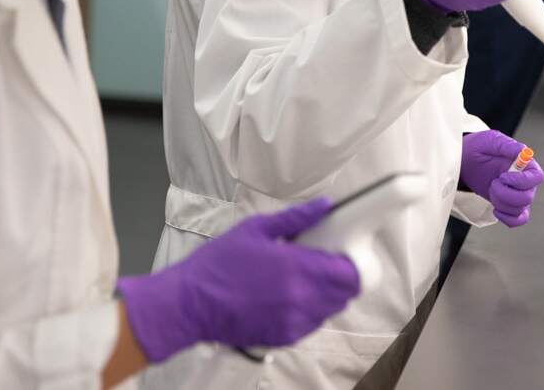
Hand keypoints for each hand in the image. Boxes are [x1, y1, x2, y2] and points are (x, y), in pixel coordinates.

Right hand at [115, 198, 358, 362]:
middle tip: (325, 261)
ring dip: (328, 294)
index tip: (342, 250)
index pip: (350, 273)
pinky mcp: (285, 337)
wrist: (191, 304)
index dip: (352, 261)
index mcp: (298, 268)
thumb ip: (296, 218)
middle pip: (346, 293)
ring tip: (305, 278)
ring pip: (331, 309)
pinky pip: (313, 323)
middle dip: (342, 276)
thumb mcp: (256, 229)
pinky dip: (310, 310)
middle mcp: (302, 299)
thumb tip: (326, 205)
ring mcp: (295, 322)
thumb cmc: (219, 263)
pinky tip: (290, 295)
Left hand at [459, 130, 543, 227]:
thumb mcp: (490, 141)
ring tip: (491, 189)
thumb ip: (507, 145)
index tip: (504, 176)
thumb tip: (524, 151)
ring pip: (519, 208)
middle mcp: (525, 181)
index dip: (523, 181)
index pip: (537, 177)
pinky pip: (517, 219)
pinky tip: (495, 209)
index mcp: (524, 164)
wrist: (464, 161)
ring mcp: (518, 194)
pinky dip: (507, 218)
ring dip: (501, 202)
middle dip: (506, 193)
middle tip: (493, 182)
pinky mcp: (509, 205)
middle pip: (528, 197)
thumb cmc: (479, 148)